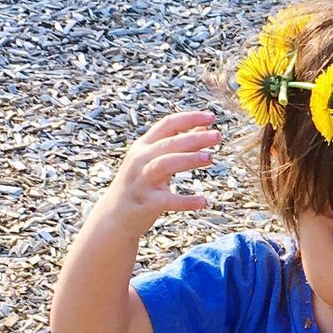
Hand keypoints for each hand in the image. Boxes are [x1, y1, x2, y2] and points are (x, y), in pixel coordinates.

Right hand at [98, 110, 220, 236]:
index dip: (189, 118)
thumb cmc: (139, 185)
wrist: (115, 215)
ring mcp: (142, 180)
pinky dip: (186, 201)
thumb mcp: (154, 161)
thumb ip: (177, 145)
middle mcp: (141, 159)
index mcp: (144, 146)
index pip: (167, 124)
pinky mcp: (146, 202)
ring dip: (188, 159)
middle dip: (194, 137)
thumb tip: (202, 129)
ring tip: (210, 158)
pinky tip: (204, 201)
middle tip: (217, 135)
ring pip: (165, 164)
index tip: (210, 116)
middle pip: (169, 143)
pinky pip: (168, 200)